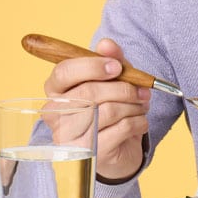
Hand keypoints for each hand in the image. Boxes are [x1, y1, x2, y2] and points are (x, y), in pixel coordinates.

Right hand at [43, 37, 150, 180]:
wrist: (118, 150)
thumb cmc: (110, 108)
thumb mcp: (114, 79)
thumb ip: (110, 59)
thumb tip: (106, 44)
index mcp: (56, 91)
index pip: (64, 72)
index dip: (92, 66)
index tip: (117, 67)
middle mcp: (55, 115)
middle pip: (89, 92)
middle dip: (122, 88)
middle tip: (142, 90)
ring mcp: (70, 137)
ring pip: (107, 111)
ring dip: (133, 105)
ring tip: (142, 105)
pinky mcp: (89, 154)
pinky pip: (120, 129)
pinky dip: (138, 122)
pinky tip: (140, 122)